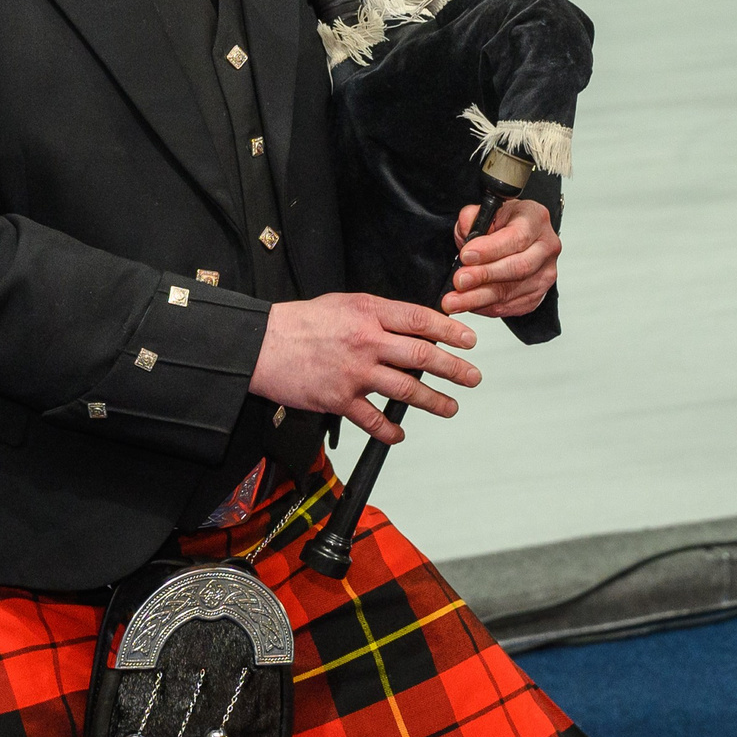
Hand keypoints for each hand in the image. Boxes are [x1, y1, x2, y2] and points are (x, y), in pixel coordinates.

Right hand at [248, 293, 478, 444]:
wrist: (262, 345)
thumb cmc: (301, 322)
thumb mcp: (344, 304)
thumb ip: (378, 315)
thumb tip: (413, 326)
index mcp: (368, 312)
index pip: (419, 320)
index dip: (450, 330)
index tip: (470, 340)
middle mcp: (366, 341)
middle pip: (421, 356)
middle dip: (454, 369)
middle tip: (473, 377)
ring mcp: (354, 373)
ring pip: (406, 390)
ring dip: (434, 401)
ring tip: (451, 406)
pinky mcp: (339, 399)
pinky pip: (374, 420)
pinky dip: (391, 430)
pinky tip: (400, 433)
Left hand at [444, 198, 560, 318]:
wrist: (516, 238)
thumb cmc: (501, 223)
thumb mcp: (484, 212)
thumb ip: (472, 218)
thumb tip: (465, 231)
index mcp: (535, 220)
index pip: (516, 237)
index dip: (490, 249)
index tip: (466, 256)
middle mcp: (546, 247)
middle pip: (519, 267)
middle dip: (484, 276)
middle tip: (459, 281)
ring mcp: (545, 273)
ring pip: (512, 291)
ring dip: (480, 298)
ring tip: (455, 300)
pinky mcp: (538, 295)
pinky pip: (511, 306)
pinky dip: (487, 307)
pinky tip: (470, 304)